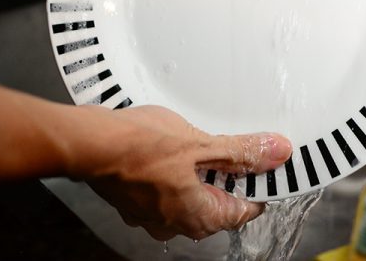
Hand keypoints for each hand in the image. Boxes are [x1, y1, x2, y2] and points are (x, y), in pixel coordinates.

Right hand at [78, 105, 291, 240]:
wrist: (90, 143)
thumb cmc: (138, 148)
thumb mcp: (201, 144)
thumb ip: (241, 152)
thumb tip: (275, 153)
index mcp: (199, 217)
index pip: (246, 208)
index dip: (259, 182)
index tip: (267, 161)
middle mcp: (176, 224)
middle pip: (219, 201)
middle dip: (228, 174)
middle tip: (233, 144)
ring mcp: (153, 214)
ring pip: (192, 194)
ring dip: (200, 170)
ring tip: (199, 142)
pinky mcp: (136, 199)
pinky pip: (168, 188)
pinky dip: (177, 171)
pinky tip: (173, 148)